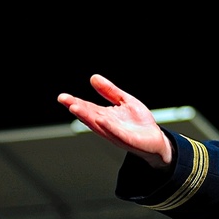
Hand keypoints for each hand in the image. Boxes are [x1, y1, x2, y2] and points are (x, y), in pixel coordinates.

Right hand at [58, 74, 172, 166]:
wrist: (156, 139)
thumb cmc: (139, 122)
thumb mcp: (125, 101)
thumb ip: (110, 91)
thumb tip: (94, 77)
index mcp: (105, 116)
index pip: (87, 108)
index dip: (75, 102)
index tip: (62, 97)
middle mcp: (107, 126)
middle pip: (89, 116)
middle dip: (78, 109)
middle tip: (65, 101)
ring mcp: (116, 134)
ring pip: (99, 126)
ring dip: (87, 117)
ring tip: (75, 107)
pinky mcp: (128, 140)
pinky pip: (117, 133)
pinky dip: (108, 126)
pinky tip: (101, 119)